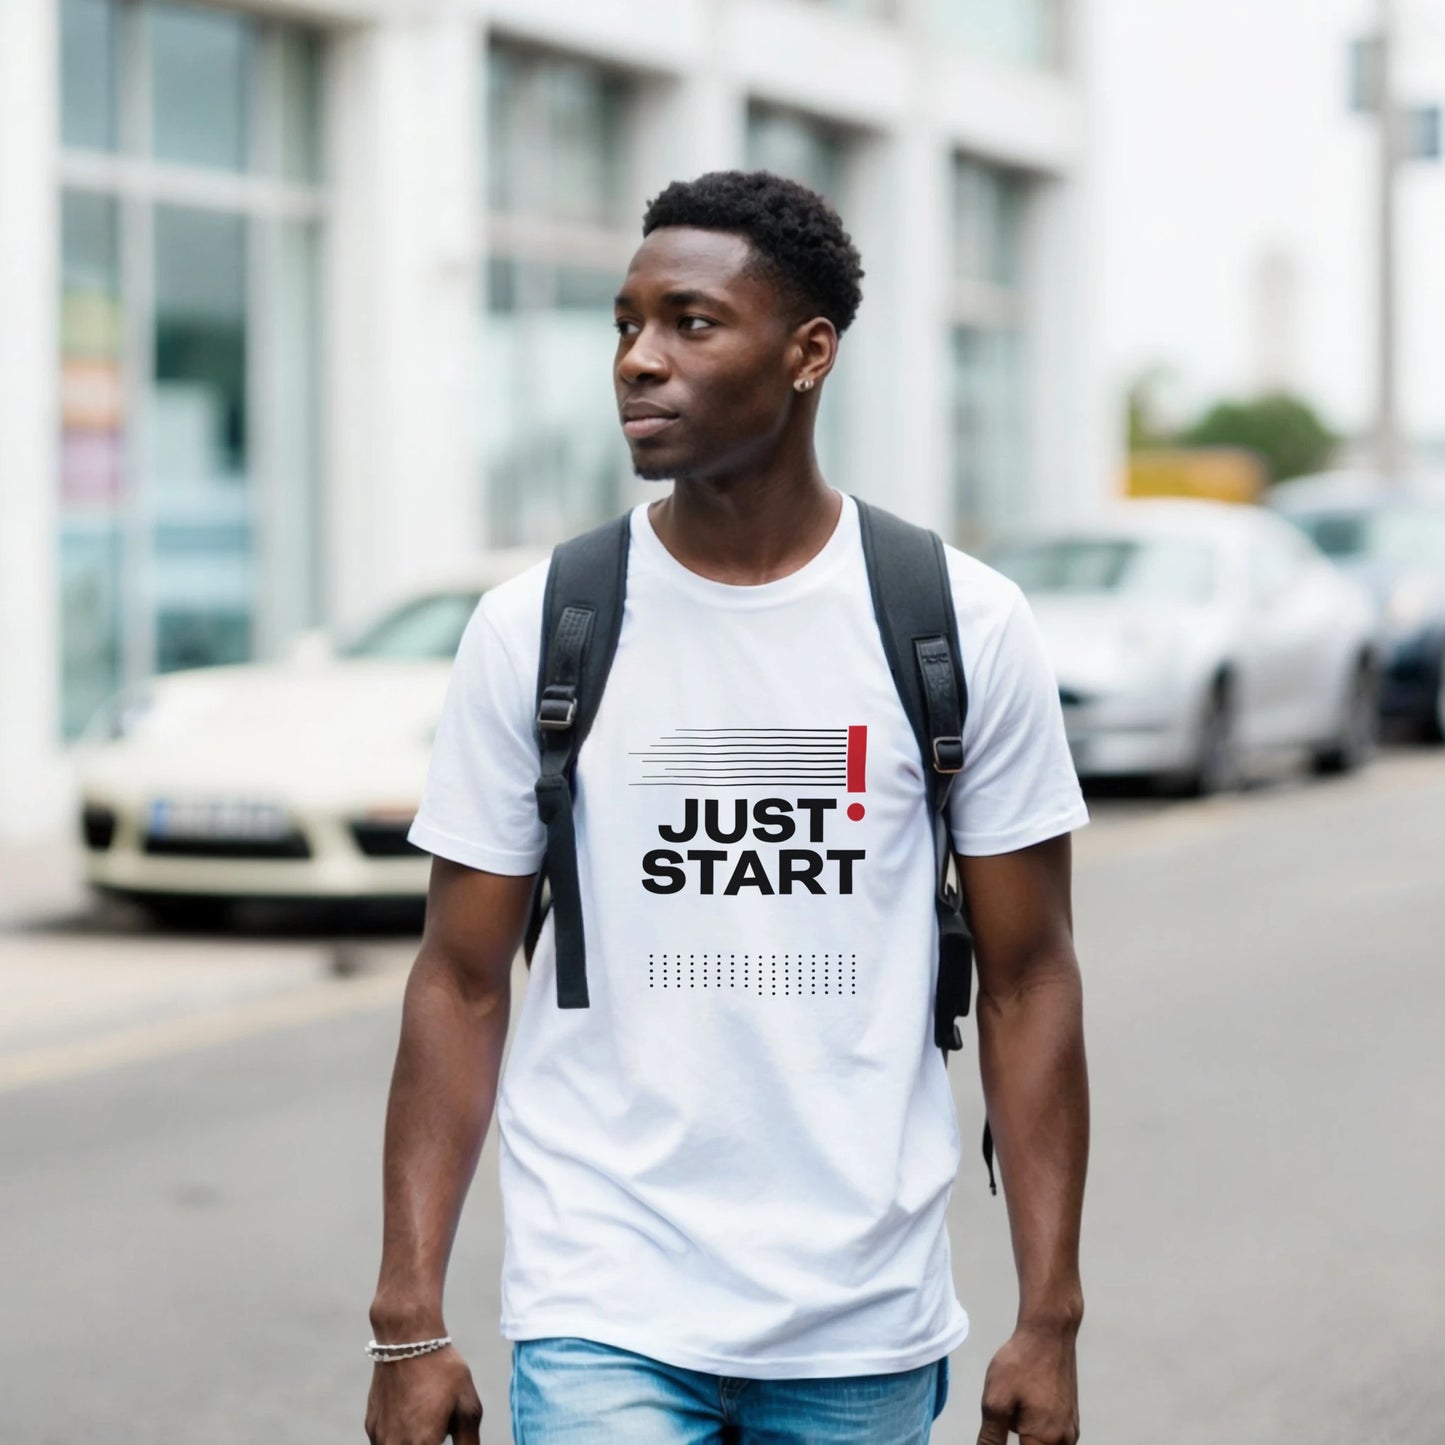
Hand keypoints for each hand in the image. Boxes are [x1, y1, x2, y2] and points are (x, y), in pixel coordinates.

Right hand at [365, 1346, 482, 1444]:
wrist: (407, 1340)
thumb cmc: (442, 1370)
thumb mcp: (467, 1405)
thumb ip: (469, 1442)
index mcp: (422, 1444)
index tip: (442, 1438)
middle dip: (429, 1442)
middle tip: (437, 1429)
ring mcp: (379, 1437)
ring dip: (412, 1442)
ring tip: (427, 1421)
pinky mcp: (371, 1426)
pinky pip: (386, 1442)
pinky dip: (400, 1438)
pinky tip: (413, 1416)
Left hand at [976, 1323, 1079, 1444]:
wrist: (1049, 1333)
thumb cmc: (1021, 1363)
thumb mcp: (996, 1401)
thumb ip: (991, 1438)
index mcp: (1045, 1441)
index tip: (1000, 1427)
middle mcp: (1064, 1441)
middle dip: (1018, 1439)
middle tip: (1005, 1415)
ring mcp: (1071, 1430)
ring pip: (1042, 1444)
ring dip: (1026, 1435)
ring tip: (1016, 1403)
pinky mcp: (1071, 1417)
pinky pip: (1051, 1435)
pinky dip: (1035, 1426)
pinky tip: (1025, 1401)